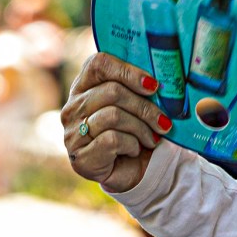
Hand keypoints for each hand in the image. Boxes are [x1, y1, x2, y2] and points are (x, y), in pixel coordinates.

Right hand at [61, 52, 172, 191]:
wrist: (136, 172)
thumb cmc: (139, 132)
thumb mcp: (141, 105)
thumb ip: (145, 87)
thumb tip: (163, 78)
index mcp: (85, 87)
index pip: (98, 64)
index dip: (128, 71)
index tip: (153, 86)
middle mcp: (73, 107)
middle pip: (112, 91)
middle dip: (145, 107)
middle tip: (164, 122)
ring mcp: (72, 133)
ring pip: (113, 115)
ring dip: (142, 128)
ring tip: (153, 138)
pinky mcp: (80, 156)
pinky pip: (112, 140)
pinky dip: (132, 144)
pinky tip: (135, 149)